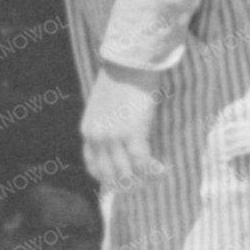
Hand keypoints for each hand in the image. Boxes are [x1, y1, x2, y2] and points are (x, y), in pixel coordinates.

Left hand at [80, 69, 164, 191]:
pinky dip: (152, 169)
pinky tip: (161, 170)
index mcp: (88, 131)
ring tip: (154, 178)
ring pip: (126, 171)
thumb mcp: (102, 108)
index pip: (93, 166)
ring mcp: (114, 137)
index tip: (120, 182)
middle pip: (110, 174)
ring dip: (141, 179)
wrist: (129, 64)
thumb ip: (106, 127)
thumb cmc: (119, 80)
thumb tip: (119, 143)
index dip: (107, 179)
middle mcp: (98, 138)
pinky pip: (142, 161)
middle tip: (143, 185)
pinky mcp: (133, 132)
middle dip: (127, 184)